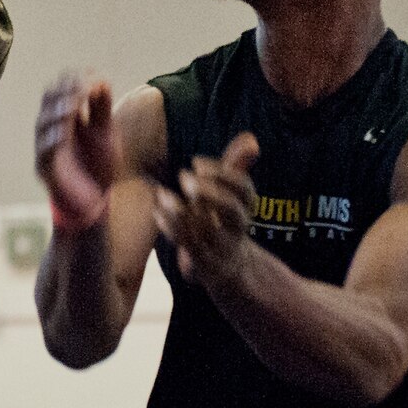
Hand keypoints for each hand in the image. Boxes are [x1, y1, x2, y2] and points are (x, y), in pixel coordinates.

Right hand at [36, 73, 116, 230]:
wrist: (95, 202)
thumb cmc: (98, 166)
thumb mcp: (106, 133)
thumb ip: (102, 109)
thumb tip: (101, 78)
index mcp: (64, 117)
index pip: (61, 88)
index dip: (74, 79)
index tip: (94, 75)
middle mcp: (51, 128)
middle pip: (48, 99)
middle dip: (64, 90)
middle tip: (83, 86)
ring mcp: (45, 147)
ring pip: (43, 122)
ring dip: (58, 111)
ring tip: (74, 103)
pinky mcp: (44, 168)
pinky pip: (44, 150)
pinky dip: (53, 138)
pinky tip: (64, 132)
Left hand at [155, 132, 259, 289]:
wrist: (227, 268)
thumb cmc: (222, 221)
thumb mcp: (230, 194)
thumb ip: (236, 167)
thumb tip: (251, 138)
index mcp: (246, 208)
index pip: (244, 189)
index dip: (222, 173)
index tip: (195, 161)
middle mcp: (238, 228)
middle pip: (232, 210)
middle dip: (210, 191)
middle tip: (183, 176)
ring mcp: (222, 247)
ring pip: (207, 231)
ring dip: (182, 210)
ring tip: (162, 193)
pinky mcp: (204, 263)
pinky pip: (188, 246)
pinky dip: (171, 227)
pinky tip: (157, 209)